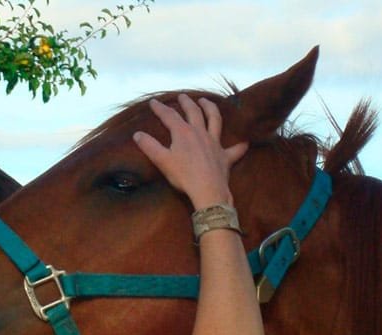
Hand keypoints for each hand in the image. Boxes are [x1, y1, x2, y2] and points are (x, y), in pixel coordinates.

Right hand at [133, 94, 247, 209]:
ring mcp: (215, 144)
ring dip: (211, 108)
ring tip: (206, 101)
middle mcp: (200, 133)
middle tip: (182, 96)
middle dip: (187, 103)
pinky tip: (244, 142)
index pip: (170, 116)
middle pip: (194, 112)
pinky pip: (235, 150)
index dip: (160, 108)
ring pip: (215, 120)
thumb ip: (149, 146)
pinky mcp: (225, 157)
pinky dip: (239, 146)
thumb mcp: (162, 160)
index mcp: (183, 133)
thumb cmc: (183, 176)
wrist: (207, 190)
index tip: (153, 102)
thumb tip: (137, 134)